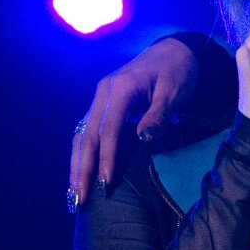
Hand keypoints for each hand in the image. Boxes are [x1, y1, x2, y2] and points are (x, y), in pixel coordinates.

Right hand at [70, 38, 196, 210]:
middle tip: (79, 198)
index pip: (108, 129)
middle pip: (87, 135)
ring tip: (73, 193)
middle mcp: (103, 93)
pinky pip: (87, 132)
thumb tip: (142, 138)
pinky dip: (82, 154)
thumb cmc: (176, 72)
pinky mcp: (102, 105)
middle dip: (82, 168)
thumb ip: (158, 116)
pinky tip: (79, 174)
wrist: (173, 52)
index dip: (105, 157)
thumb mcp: (173, 93)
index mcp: (120, 88)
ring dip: (76, 165)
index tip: (104, 183)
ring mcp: (99, 98)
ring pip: (81, 135)